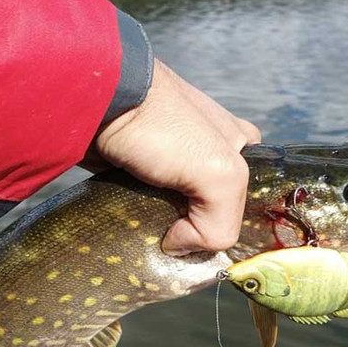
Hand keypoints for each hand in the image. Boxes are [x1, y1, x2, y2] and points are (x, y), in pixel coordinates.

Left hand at [93, 59, 260, 255]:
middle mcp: (207, 153)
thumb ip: (220, 223)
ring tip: (148, 231)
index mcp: (240, 148)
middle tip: (176, 238)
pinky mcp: (133, 170)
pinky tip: (130, 223)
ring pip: (174, 212)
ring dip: (162, 226)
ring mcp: (169, 162)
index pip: (248, 203)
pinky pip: (142, 205)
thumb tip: (178, 246)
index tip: (208, 237)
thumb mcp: (220, 174)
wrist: (99, 101)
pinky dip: (137, 217)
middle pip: (209, 211)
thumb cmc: (165, 126)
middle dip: (194, 228)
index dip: (230, 225)